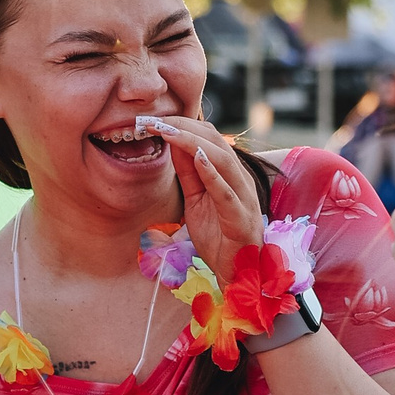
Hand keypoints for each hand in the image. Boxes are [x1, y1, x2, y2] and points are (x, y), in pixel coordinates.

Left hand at [134, 112, 265, 282]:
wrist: (238, 274)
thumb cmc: (219, 237)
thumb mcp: (196, 200)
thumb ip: (188, 173)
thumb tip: (172, 142)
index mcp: (231, 174)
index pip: (208, 138)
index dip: (181, 125)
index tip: (151, 119)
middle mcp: (241, 180)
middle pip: (215, 142)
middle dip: (182, 127)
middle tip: (152, 120)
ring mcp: (244, 199)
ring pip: (223, 160)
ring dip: (192, 142)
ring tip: (166, 131)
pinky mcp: (240, 219)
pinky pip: (227, 193)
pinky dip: (212, 173)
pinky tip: (197, 157)